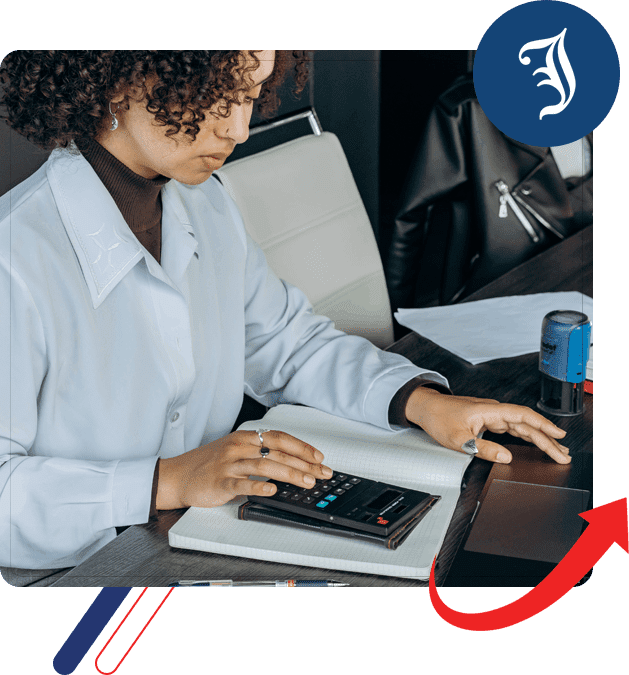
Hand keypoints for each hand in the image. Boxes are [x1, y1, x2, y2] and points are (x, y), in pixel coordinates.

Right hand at [156, 430, 332, 509]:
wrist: (177, 476)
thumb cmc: (209, 465)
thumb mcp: (236, 451)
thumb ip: (259, 454)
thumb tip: (292, 464)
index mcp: (245, 438)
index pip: (280, 438)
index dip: (302, 447)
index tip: (319, 457)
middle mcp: (238, 447)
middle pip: (277, 452)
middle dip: (304, 463)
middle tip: (322, 473)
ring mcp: (229, 464)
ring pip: (265, 465)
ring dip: (289, 474)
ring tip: (306, 482)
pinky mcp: (219, 482)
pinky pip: (242, 484)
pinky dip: (259, 486)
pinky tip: (273, 490)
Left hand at [405, 388, 569, 463]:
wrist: (426, 408)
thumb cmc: (438, 418)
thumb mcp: (458, 439)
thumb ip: (483, 449)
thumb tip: (506, 457)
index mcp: (489, 411)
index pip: (523, 416)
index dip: (543, 426)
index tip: (559, 436)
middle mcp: (494, 411)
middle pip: (527, 424)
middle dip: (547, 439)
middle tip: (563, 454)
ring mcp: (492, 415)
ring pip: (522, 426)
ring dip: (539, 438)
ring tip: (556, 451)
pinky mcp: (488, 420)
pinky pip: (513, 427)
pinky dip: (526, 436)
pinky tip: (536, 442)